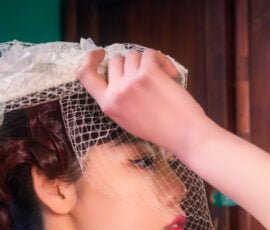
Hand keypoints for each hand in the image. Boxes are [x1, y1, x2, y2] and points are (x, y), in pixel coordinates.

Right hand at [76, 48, 211, 156]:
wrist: (184, 136)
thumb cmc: (162, 130)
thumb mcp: (128, 119)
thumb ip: (119, 99)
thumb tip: (120, 74)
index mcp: (107, 105)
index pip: (85, 75)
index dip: (89, 59)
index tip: (100, 53)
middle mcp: (116, 92)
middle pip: (115, 60)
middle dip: (131, 64)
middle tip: (148, 76)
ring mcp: (131, 81)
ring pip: (133, 55)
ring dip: (148, 62)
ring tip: (162, 78)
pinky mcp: (148, 73)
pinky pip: (150, 53)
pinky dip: (162, 60)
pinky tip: (170, 74)